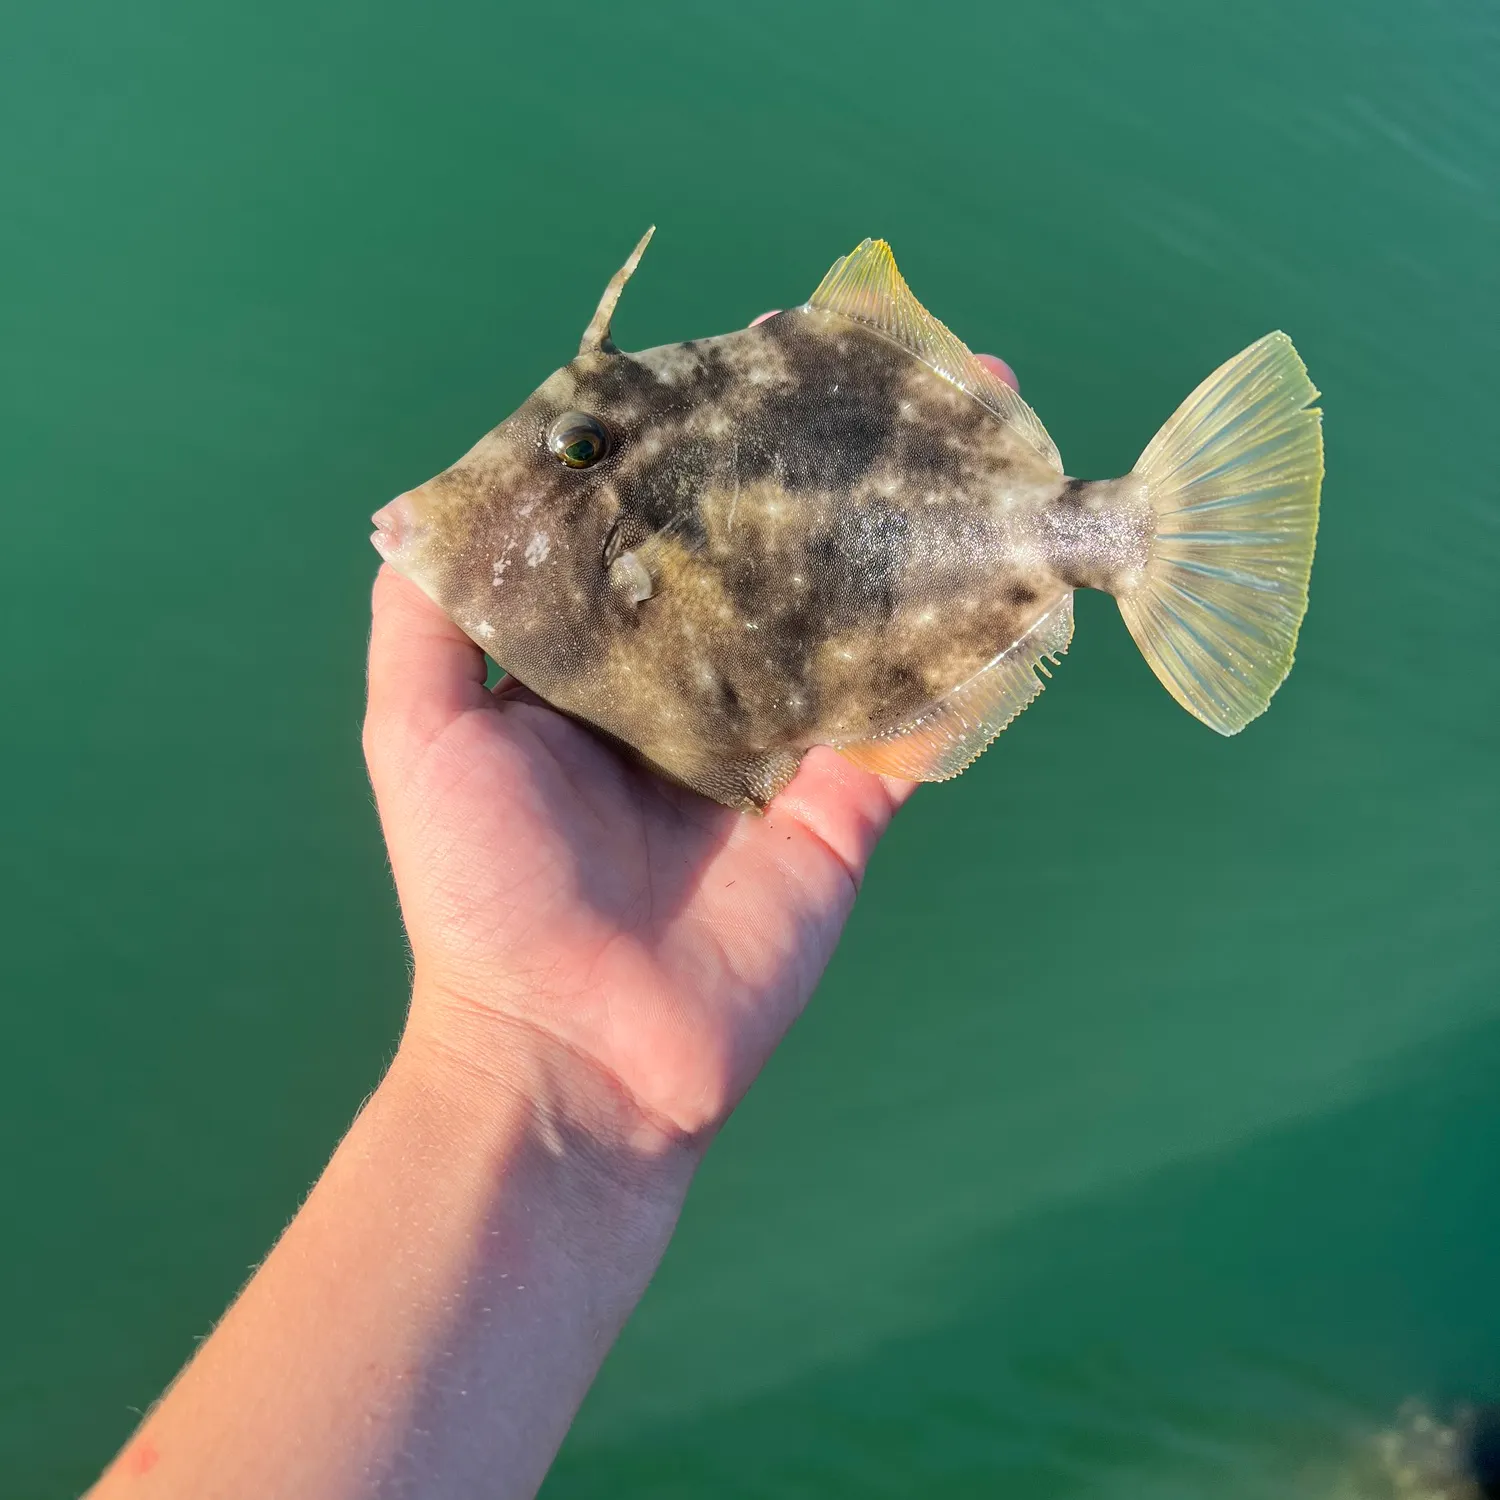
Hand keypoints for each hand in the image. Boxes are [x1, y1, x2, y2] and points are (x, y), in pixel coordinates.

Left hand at [364, 333, 1021, 1150]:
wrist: (572, 1054)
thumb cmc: (479, 890)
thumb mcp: (417, 735)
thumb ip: (423, 619)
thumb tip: (425, 501)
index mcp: (605, 663)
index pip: (665, 526)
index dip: (707, 446)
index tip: (751, 354)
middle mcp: (700, 688)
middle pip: (778, 557)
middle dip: (835, 470)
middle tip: (897, 370)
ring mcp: (782, 745)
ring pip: (861, 620)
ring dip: (921, 534)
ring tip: (985, 435)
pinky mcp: (845, 807)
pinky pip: (916, 720)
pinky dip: (968, 653)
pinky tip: (1015, 568)